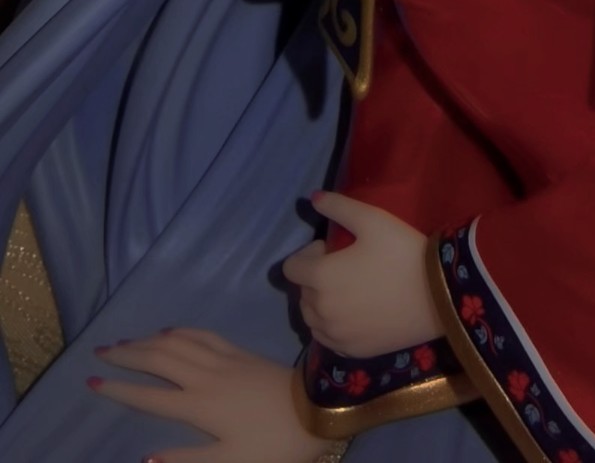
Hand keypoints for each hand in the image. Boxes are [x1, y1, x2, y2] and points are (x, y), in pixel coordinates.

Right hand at [90, 329, 328, 462]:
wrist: (317, 411)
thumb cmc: (273, 445)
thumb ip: (186, 460)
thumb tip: (146, 458)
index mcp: (199, 406)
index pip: (149, 396)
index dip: (119, 389)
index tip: (92, 382)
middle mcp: (206, 377)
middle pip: (158, 359)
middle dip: (127, 354)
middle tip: (100, 352)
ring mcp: (224, 360)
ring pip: (178, 342)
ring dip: (149, 340)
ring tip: (125, 341)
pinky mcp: (240, 352)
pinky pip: (204, 335)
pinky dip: (181, 331)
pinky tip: (170, 331)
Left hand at [282, 190, 441, 358]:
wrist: (438, 295)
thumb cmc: (403, 253)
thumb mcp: (373, 219)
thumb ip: (338, 207)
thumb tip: (313, 198)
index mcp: (320, 277)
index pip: (291, 268)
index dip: (308, 253)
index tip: (332, 248)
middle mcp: (321, 311)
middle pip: (301, 292)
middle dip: (315, 277)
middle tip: (345, 266)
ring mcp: (335, 335)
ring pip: (312, 318)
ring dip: (321, 302)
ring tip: (349, 290)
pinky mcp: (352, 352)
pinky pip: (328, 338)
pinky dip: (333, 325)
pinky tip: (357, 312)